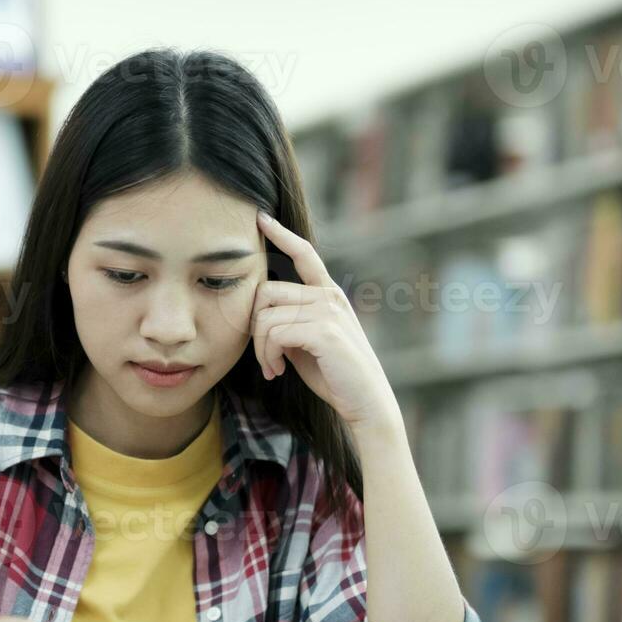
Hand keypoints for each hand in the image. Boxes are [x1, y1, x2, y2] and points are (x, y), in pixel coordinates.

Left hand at [252, 211, 399, 434]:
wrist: (367, 404)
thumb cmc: (335, 376)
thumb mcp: (307, 342)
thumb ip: (290, 322)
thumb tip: (261, 315)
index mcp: (329, 294)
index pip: (304, 253)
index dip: (282, 234)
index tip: (261, 218)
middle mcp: (329, 296)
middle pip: (266, 290)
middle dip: (254, 327)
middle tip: (265, 358)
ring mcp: (328, 311)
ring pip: (266, 315)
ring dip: (260, 348)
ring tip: (272, 368)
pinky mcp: (324, 330)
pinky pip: (274, 333)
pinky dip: (267, 356)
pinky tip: (277, 371)